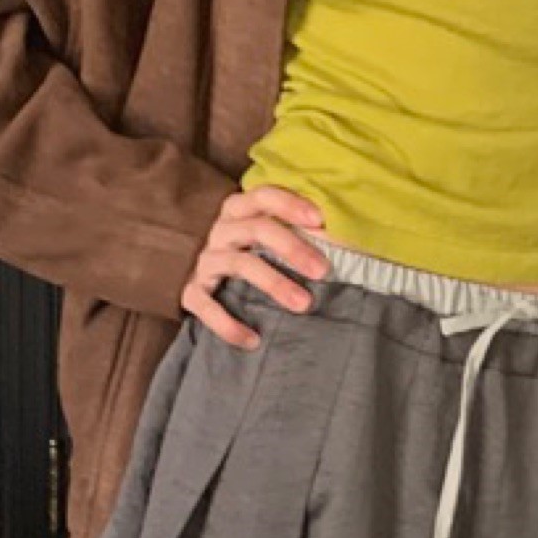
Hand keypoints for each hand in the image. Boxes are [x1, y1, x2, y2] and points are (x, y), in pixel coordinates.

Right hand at [181, 185, 329, 349]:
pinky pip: (206, 307)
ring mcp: (206, 261)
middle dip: (292, 248)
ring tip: (304, 304)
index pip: (264, 196)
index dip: (290, 205)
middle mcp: (221, 230)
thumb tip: (346, 240)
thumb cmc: (251, 253)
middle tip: (323, 270)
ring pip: (239, 265)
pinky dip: (229, 325)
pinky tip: (253, 340)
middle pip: (257, 228)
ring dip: (274, 284)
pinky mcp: (191, 292)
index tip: (320, 221)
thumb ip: (299, 233)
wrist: (200, 278)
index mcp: (240, 210)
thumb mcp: (269, 236)